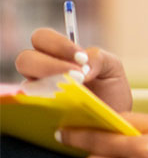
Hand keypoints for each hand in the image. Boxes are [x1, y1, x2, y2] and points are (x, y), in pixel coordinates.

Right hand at [16, 28, 132, 111]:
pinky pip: (29, 112)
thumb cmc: (111, 89)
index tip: (81, 57)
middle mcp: (41, 73)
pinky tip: (66, 108)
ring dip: (48, 85)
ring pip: (24, 85)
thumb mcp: (112, 68)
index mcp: (57, 55)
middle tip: (77, 75)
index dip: (57, 44)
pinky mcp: (37, 117)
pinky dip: (45, 107)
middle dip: (50, 64)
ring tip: (73, 91)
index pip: (41, 38)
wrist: (114, 119)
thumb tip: (82, 67)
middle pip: (25, 59)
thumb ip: (99, 57)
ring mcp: (36, 96)